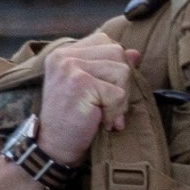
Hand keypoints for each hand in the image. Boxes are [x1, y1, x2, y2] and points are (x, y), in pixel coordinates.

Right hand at [33, 34, 135, 163]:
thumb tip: (136, 53)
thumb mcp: (91, 88)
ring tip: (103, 113)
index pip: (106, 42)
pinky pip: (118, 94)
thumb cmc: (73, 120)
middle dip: (121, 83)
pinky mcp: (80, 83)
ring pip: (122, 71)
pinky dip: (115, 113)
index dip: (116, 66)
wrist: (53, 147)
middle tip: (107, 105)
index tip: (104, 89)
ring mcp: (71, 67)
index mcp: (65, 53)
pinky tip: (101, 121)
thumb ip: (109, 67)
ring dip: (120, 99)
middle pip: (118, 53)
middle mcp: (64, 56)